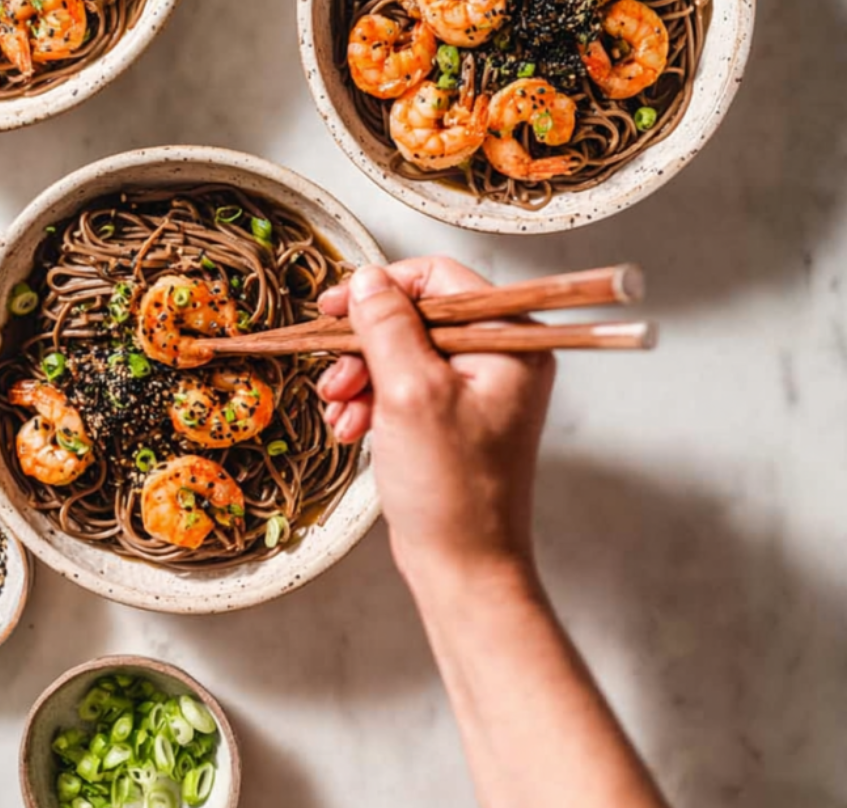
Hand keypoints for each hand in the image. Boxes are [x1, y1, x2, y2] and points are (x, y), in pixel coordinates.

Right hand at [317, 258, 555, 578]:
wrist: (463, 566)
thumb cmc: (452, 490)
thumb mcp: (410, 393)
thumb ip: (386, 327)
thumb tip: (366, 279)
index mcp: (512, 341)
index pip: (441, 280)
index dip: (382, 289)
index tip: (335, 307)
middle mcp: (501, 357)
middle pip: (416, 317)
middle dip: (366, 346)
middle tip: (337, 376)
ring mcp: (477, 388)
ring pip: (402, 352)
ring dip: (362, 376)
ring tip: (342, 412)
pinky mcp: (453, 415)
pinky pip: (403, 385)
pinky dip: (372, 400)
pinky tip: (352, 426)